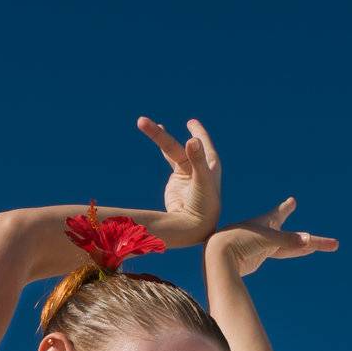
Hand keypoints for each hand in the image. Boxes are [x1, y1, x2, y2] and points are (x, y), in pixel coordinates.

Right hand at [137, 116, 221, 241]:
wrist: (193, 228)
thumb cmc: (204, 207)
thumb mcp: (202, 181)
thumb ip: (197, 160)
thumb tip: (191, 140)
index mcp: (210, 165)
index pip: (203, 143)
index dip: (198, 132)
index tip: (190, 123)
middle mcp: (199, 167)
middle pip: (179, 146)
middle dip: (160, 135)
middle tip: (142, 121)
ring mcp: (186, 173)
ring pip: (171, 151)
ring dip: (159, 138)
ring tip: (141, 122)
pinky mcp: (176, 181)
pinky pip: (169, 159)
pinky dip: (163, 149)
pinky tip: (159, 138)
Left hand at [206, 197, 337, 276]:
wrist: (218, 258)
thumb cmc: (238, 242)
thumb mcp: (265, 240)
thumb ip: (288, 240)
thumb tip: (309, 241)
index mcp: (262, 223)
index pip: (277, 213)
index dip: (285, 208)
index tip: (292, 201)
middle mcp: (263, 232)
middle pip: (285, 228)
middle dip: (294, 223)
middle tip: (294, 207)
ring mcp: (260, 246)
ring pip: (287, 245)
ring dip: (302, 245)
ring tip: (314, 245)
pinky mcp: (257, 259)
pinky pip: (282, 253)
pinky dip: (294, 252)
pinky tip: (302, 250)